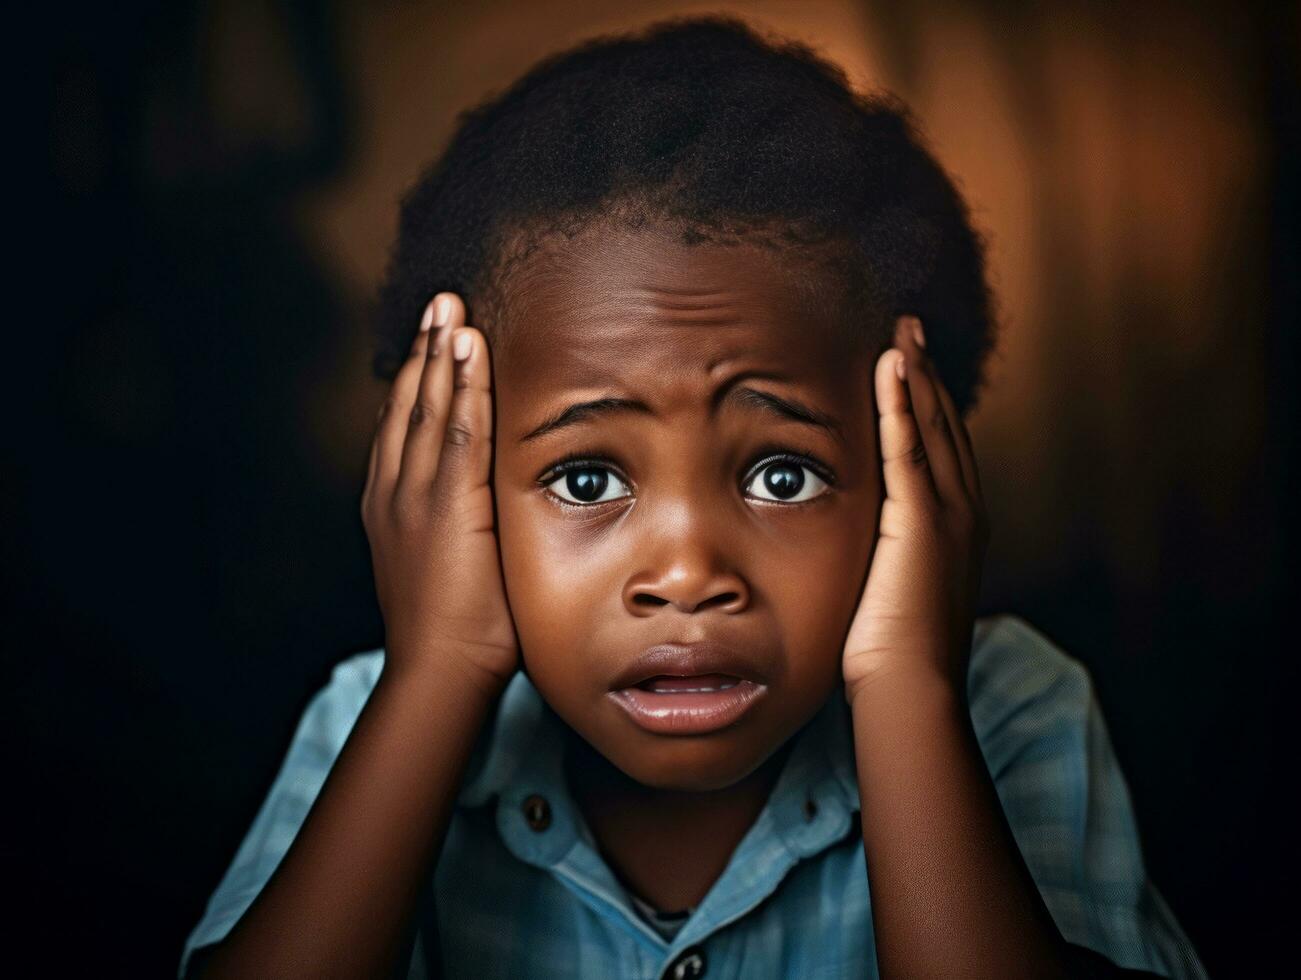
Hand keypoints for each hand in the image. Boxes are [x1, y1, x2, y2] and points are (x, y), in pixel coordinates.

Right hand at [361, 292, 519, 693]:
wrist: (439, 670)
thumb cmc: (454, 631)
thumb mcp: (444, 565)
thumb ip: (456, 526)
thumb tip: (481, 509)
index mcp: (391, 504)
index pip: (404, 427)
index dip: (417, 379)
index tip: (432, 341)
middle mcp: (395, 490)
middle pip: (409, 404)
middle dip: (425, 351)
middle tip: (440, 303)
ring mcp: (416, 494)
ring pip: (429, 407)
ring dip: (442, 354)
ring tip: (451, 309)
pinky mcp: (447, 503)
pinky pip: (460, 428)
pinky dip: (464, 384)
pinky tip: (470, 348)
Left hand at [841, 316, 988, 700]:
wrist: (911, 688)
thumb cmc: (891, 654)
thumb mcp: (890, 589)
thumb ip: (882, 553)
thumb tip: (858, 542)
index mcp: (956, 527)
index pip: (942, 449)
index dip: (927, 404)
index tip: (910, 364)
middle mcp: (962, 513)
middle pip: (944, 426)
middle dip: (926, 375)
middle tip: (909, 328)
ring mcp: (947, 516)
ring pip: (931, 427)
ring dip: (916, 375)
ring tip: (902, 331)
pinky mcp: (920, 523)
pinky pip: (910, 449)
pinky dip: (903, 403)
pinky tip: (893, 365)